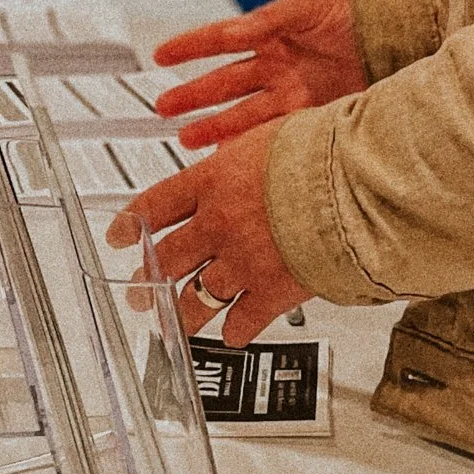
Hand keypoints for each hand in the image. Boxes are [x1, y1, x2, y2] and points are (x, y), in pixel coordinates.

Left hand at [102, 129, 310, 349]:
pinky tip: (232, 335)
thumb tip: (230, 165)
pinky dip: (236, 331)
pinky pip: (243, 321)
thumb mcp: (266, 139)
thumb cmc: (321, 152)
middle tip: (139, 290)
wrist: (355, 184)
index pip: (155, 206)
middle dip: (148, 278)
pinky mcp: (272, 292)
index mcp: (212, 182)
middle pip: (168, 258)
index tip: (118, 236)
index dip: (129, 224)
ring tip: (172, 323)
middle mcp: (218, 224)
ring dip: (181, 313)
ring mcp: (242, 262)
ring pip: (197, 298)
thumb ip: (239, 161)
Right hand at [146, 0, 364, 149]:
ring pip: (242, 114)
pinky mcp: (310, 114)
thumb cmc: (352, 12)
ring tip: (187, 139)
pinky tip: (231, 156)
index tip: (159, 55)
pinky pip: (273, 132)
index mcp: (269, 33)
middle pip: (224, 84)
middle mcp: (275, 66)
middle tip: (163, 110)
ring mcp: (290, 93)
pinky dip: (250, 144)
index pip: (219, 39)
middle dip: (192, 97)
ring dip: (214, 127)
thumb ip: (268, 19)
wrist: (395, 38)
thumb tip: (234, 30)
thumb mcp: (306, 5)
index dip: (189, 46)